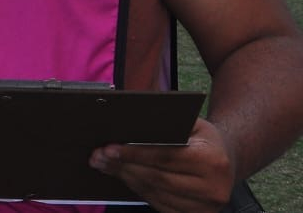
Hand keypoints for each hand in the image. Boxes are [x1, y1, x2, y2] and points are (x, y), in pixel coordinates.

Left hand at [89, 117, 235, 212]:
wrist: (227, 161)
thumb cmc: (203, 138)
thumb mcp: (192, 122)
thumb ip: (166, 122)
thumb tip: (129, 121)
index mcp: (212, 160)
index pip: (165, 157)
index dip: (135, 154)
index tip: (110, 148)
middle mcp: (213, 188)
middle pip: (157, 178)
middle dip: (124, 166)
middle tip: (98, 156)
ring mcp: (206, 207)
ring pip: (155, 193)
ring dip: (127, 178)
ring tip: (105, 165)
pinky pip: (160, 204)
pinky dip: (139, 190)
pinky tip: (125, 177)